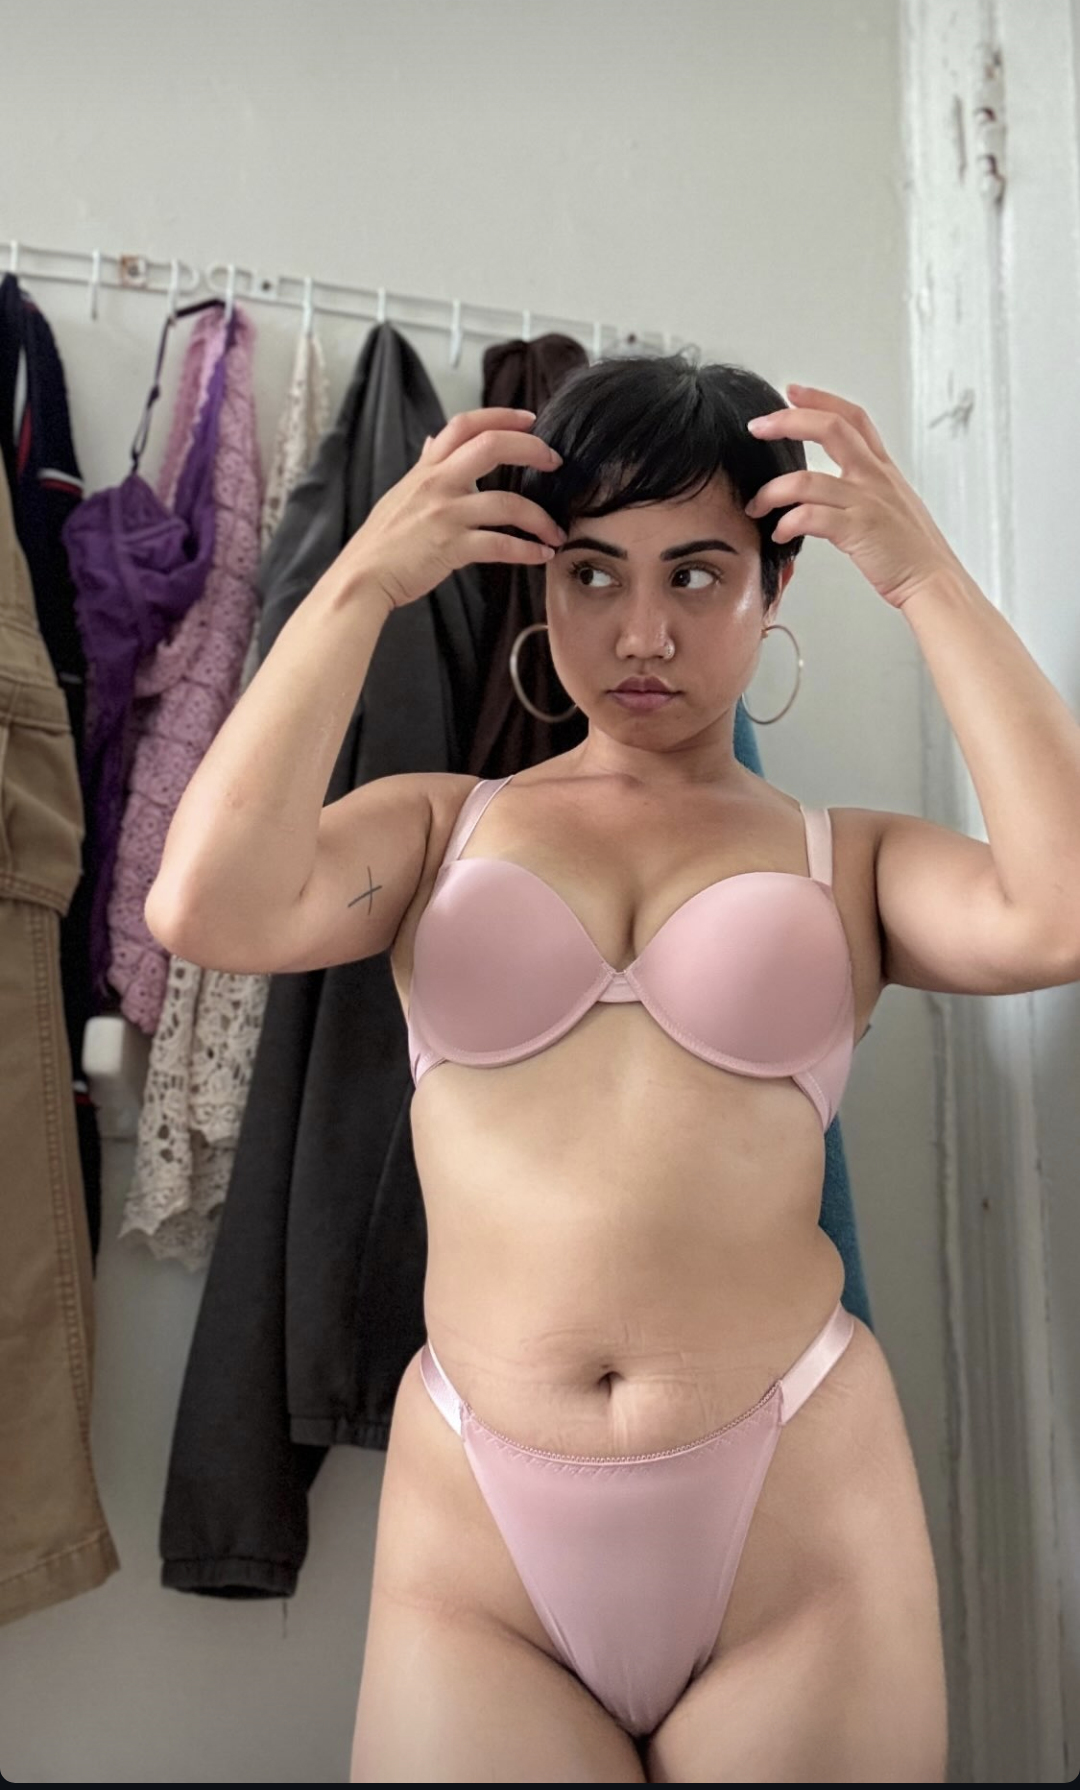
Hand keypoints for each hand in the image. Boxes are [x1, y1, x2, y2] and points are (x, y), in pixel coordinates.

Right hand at [341, 407, 566, 611]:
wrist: (361, 578)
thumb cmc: (381, 542)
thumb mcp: (400, 492)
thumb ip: (424, 466)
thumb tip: (434, 440)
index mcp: (427, 469)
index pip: (465, 425)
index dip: (502, 416)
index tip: (530, 420)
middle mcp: (437, 484)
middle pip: (492, 446)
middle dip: (532, 450)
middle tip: (555, 462)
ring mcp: (445, 515)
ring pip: (507, 503)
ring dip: (540, 517)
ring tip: (556, 531)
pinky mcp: (452, 548)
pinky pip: (501, 545)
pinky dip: (527, 550)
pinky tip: (541, 554)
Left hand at [742, 382, 963, 608]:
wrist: (934, 581)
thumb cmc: (912, 551)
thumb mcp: (894, 505)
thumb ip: (867, 489)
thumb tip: (835, 488)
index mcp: (882, 469)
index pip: (852, 418)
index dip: (820, 400)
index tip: (791, 392)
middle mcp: (875, 477)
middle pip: (830, 429)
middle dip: (787, 422)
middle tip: (757, 428)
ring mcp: (867, 502)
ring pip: (806, 481)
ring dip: (771, 492)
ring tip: (756, 506)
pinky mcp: (857, 530)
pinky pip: (808, 518)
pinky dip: (785, 524)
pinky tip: (779, 533)